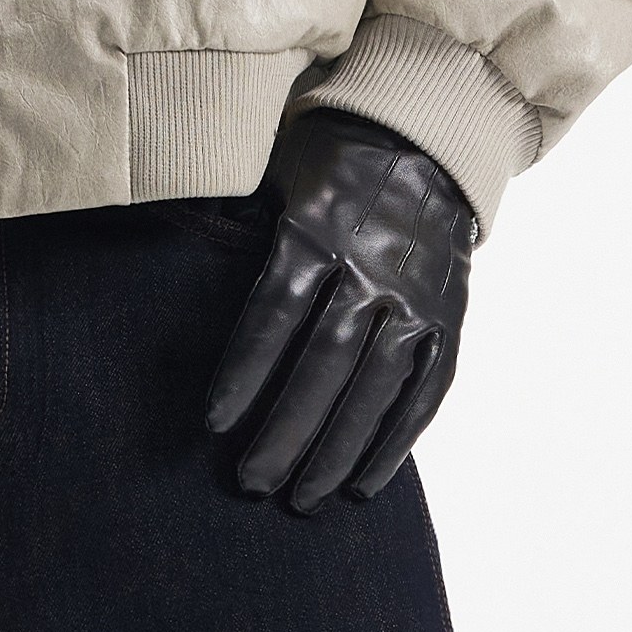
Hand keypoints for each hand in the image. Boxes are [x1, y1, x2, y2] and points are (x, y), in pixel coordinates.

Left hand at [199, 108, 477, 512]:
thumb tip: (183, 260)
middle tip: (251, 482)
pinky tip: (364, 482)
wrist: (426, 133)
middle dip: (285, 431)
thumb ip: (243, 221)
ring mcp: (415, 296)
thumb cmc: (330, 156)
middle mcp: (371, 265)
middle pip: (323, 364)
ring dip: (337, 450)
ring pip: (374, 388)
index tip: (213, 425)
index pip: (274, 313)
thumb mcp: (278, 170)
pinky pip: (424, 391)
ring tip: (302, 498)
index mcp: (319, 226)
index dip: (244, 373)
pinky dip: (396, 442)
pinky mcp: (448, 317)